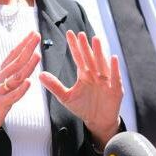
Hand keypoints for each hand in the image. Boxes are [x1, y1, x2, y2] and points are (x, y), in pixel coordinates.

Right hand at [0, 32, 40, 143]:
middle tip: (37, 36)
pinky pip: (12, 96)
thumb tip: (22, 64)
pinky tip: (28, 83)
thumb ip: (10, 76)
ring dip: (27, 65)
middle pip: (16, 61)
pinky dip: (20, 90)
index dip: (23, 44)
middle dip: (28, 48)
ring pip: (16, 76)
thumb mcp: (0, 86)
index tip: (33, 33)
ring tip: (37, 55)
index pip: (12, 55)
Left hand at [39, 30, 122, 144]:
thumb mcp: (66, 97)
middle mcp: (95, 74)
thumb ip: (55, 86)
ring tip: (95, 39)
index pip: (78, 57)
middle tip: (80, 34)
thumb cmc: (83, 108)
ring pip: (102, 63)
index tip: (69, 33)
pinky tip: (113, 58)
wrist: (98, 122)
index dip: (74, 46)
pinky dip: (114, 68)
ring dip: (99, 52)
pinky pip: (115, 77)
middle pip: (89, 58)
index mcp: (84, 74)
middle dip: (85, 46)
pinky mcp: (115, 89)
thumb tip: (40, 74)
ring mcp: (106, 81)